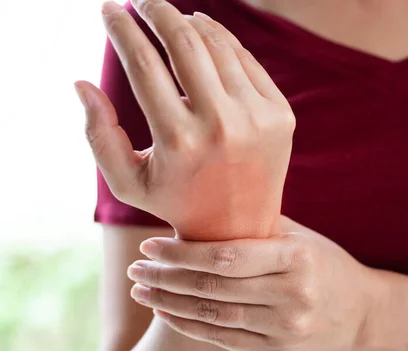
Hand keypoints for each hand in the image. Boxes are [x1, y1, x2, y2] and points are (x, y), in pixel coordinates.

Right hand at [75, 0, 294, 239]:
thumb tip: (80, 82)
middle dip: (156, 11)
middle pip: (183, 42)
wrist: (239, 226)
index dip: (121, 29)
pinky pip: (246, 60)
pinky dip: (223, 40)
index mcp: (178, 140)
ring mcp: (257, 118)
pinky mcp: (281, 114)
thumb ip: (98, 133)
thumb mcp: (128, 180)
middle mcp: (221, 125)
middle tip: (140, 1)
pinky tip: (204, 31)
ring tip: (170, 17)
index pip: (143, 64)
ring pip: (217, 46)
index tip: (108, 9)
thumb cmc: (176, 201)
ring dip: (189, 22)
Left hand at [126, 216, 381, 350]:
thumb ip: (255, 226)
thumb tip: (199, 205)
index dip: (183, 253)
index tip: (150, 245)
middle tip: (135, 268)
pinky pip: (225, 340)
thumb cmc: (323, 262)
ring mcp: (287, 328)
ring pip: (214, 316)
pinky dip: (190, 326)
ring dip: (170, 304)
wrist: (361, 311)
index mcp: (298, 258)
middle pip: (214, 288)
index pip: (227, 256)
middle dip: (166, 278)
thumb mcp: (298, 237)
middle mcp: (294, 295)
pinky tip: (166, 312)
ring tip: (141, 291)